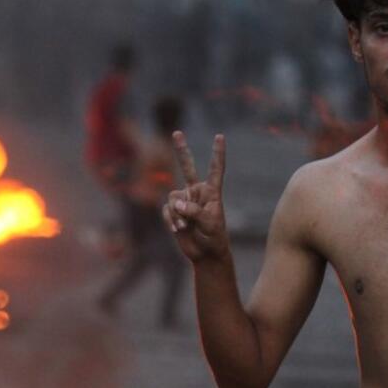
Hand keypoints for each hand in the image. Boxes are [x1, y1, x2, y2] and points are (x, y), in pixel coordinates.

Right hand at [162, 131, 230, 262]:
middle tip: (176, 133)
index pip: (215, 170)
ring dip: (176, 214)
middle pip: (187, 167)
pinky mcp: (174, 211)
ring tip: (184, 226)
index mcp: (212, 192)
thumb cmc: (214, 239)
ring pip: (172, 197)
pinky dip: (171, 220)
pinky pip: (166, 210)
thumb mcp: (210, 225)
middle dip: (181, 150)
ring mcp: (184, 201)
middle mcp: (197, 193)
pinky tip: (178, 229)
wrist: (205, 254)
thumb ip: (194, 211)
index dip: (217, 153)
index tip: (220, 137)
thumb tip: (176, 203)